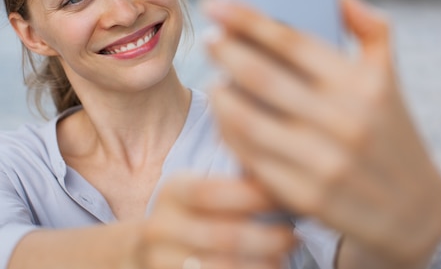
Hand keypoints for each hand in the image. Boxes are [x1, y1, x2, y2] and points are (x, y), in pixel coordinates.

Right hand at [132, 174, 295, 268]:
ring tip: (284, 256)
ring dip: (265, 264)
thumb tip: (281, 181)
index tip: (285, 199)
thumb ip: (231, 185)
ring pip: (226, 267)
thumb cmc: (190, 215)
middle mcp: (162, 227)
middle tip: (293, 236)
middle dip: (269, 237)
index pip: (213, 192)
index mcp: (173, 192)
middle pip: (225, 236)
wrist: (147, 250)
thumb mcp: (197, 191)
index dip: (254, 196)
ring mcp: (162, 260)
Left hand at [202, 0, 440, 267]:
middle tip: (207, 39)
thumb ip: (371, 29)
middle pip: (261, 76)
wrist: (413, 208)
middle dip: (224, 52)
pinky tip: (225, 120)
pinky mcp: (306, 196)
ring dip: (221, 96)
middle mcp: (344, 120)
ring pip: (247, 120)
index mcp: (362, 84)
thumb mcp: (391, 78)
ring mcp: (323, 161)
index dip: (246, 19)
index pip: (292, 41)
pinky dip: (229, 134)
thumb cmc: (392, 130)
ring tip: (214, 82)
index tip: (214, 4)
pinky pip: (251, 157)